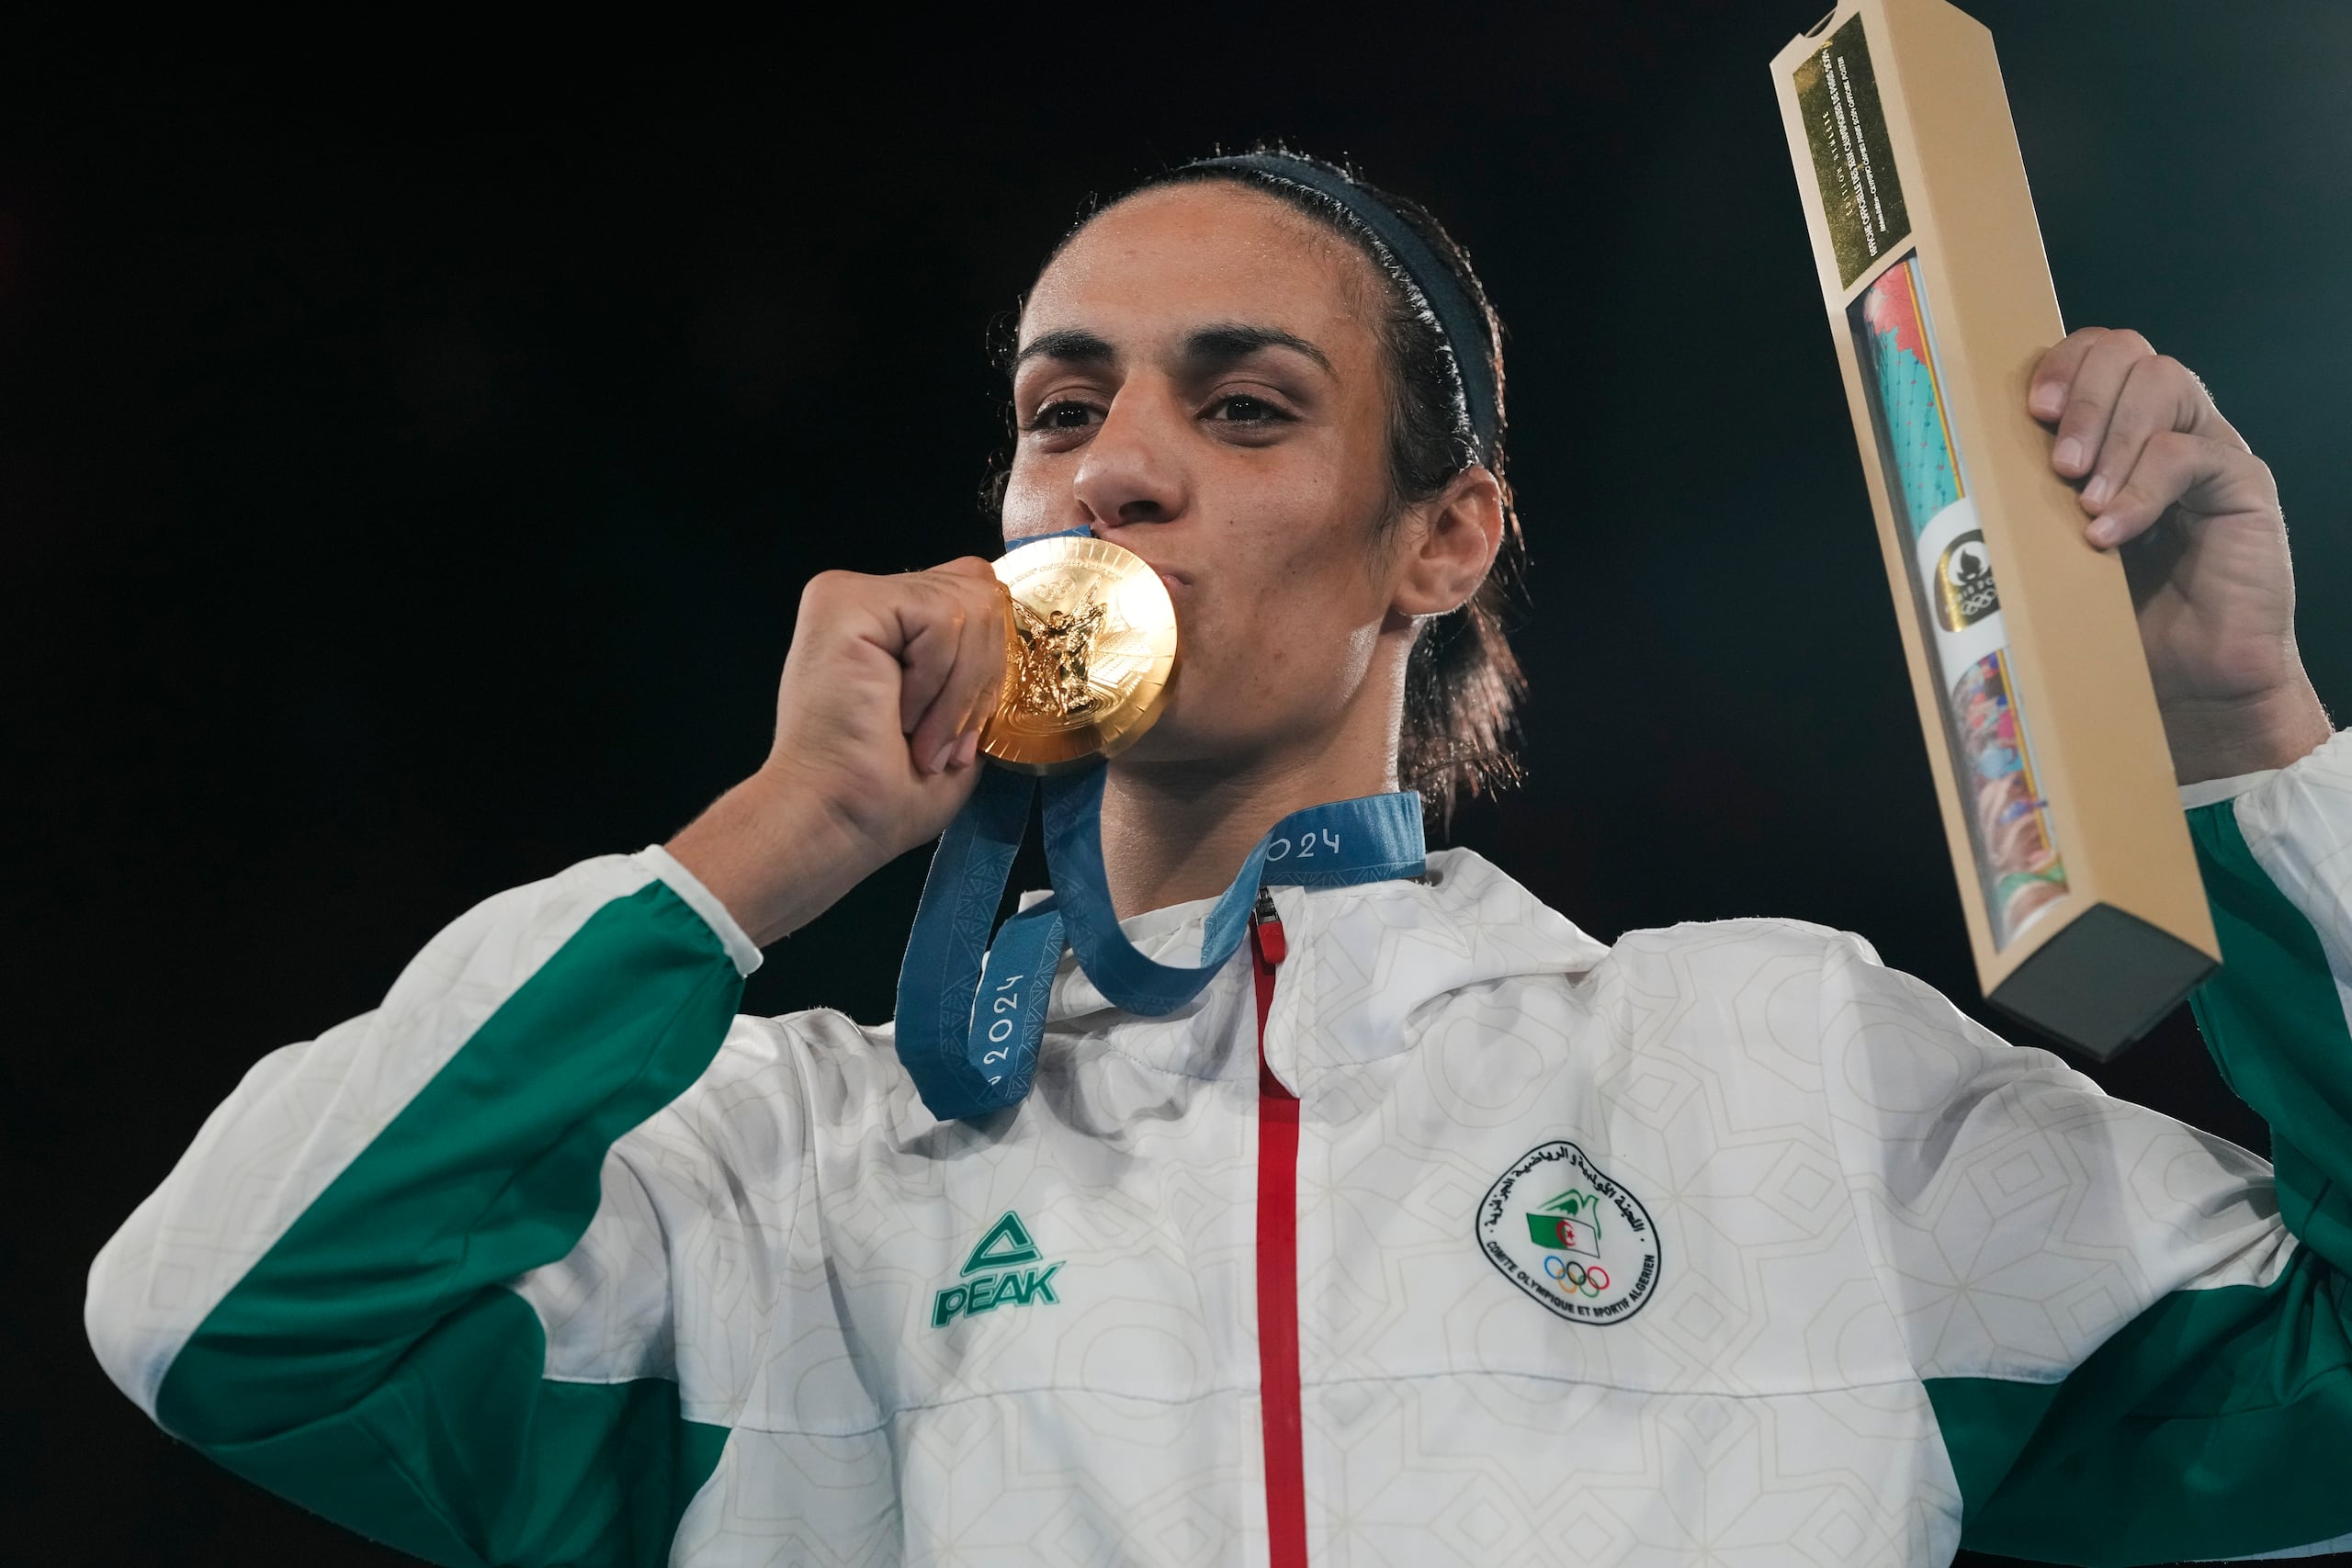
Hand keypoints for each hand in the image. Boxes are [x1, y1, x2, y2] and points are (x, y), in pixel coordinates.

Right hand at [667, 559, 1007, 944]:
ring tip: (920, 737)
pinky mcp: (845, 601)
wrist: (836, 819)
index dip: (989, 660)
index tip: (962, 730)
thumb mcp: (955, 723)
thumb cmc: (883, 792)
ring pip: (969, 605)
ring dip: (958, 691)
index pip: (975, 594)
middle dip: (980, 680)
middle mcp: (867, 599)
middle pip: (982, 593)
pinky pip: (942, 617)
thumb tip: (1009, 633)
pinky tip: (901, 715)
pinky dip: (937, 681)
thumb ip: (978, 664)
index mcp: (890, 624)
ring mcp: (852, 594)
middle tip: (942, 742)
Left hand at [2028, 327, 2329, 783]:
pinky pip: (2192, 454)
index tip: (2029, 410)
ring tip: (2081, 499)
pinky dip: (2143, 489)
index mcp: (2113, 431)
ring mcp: (2208, 448)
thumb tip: (1940, 489)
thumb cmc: (2110, 619)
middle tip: (2059, 462)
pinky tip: (2110, 534)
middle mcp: (2164, 426)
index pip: (2092, 355)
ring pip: (2165, 382)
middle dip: (2084, 396)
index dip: (2060, 365)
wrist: (2191, 682)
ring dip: (2114, 435)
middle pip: (2128, 351)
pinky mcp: (2242, 484)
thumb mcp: (2048, 551)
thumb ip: (2019, 506)